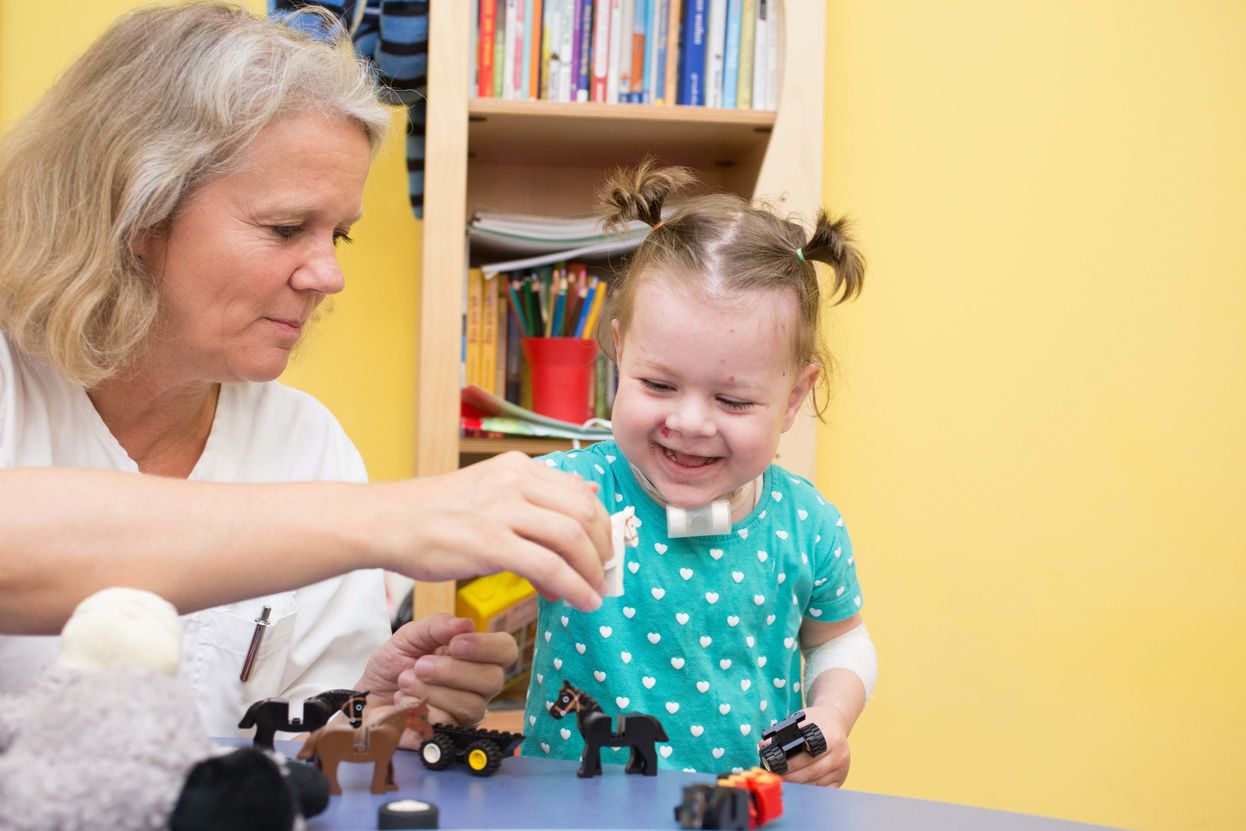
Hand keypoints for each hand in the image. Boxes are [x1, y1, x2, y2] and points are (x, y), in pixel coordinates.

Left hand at [355, 614, 518, 746]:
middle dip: (452, 671)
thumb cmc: (391, 668)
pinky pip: (447, 725)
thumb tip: (466, 623)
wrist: (364, 700)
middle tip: (420, 666)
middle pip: (493, 680)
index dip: (486, 646)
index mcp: (474, 657)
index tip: (455, 644)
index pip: (505, 650)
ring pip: (472, 706)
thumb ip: (435, 626)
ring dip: (432, 691)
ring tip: (405, 682)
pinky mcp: (447, 736)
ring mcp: (464, 714)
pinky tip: (403, 704)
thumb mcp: (408, 637)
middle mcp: (477, 687)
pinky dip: (420, 711)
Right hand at [376, 452, 610, 611]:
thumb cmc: (435, 514)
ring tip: (594, 594)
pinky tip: (579, 601)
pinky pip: (548, 566)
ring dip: (593, 571)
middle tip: (605, 575)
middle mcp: (515, 480)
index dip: (602, 526)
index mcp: (518, 467)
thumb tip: (587, 494)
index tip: (605, 552)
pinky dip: (572, 586)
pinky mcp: (490, 542)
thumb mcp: (491, 489)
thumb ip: (536, 494)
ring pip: (572, 537)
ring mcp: (502, 510)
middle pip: (585, 512)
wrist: (386, 522)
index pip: (581, 492)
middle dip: (603, 549)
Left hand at [762, 704, 851, 786]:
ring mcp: (842, 769)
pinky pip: (821, 789)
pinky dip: (807, 788)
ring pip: (815, 783)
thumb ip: (782, 733)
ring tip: (781, 780)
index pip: (807, 756)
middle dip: (789, 776)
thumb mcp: (799, 721)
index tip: (774, 766)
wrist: (835, 723)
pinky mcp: (840, 779)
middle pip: (810, 772)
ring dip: (796, 784)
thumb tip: (764, 746)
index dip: (789, 764)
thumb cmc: (815, 722)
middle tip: (774, 776)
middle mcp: (840, 755)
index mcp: (831, 737)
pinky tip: (796, 784)